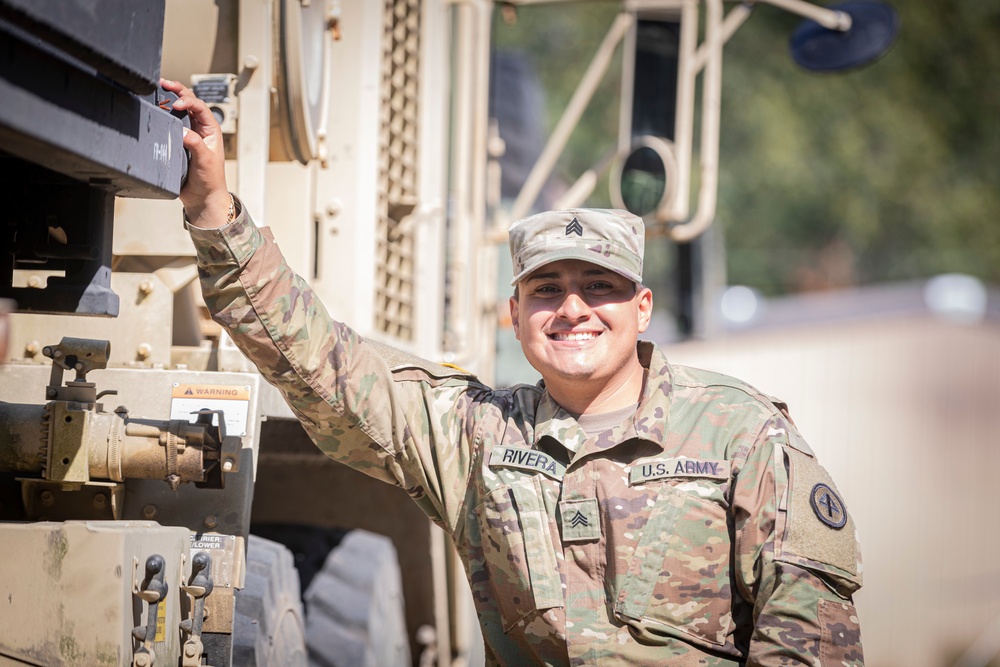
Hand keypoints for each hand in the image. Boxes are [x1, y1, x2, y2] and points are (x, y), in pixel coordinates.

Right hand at [160, 78, 230, 227]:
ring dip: (169, 99)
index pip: (200, 107)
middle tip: (163, 82)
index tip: (176, 105)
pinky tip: (154, 109)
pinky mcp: (178, 142)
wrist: (202, 198)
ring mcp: (189, 135)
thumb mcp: (205, 161)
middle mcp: (200, 130)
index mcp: (211, 130)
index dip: (188, 101)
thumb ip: (196, 144)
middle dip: (178, 91)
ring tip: (157, 89)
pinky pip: (170, 125)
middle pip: (189, 103)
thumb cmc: (210, 180)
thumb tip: (183, 131)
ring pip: (179, 112)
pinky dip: (163, 115)